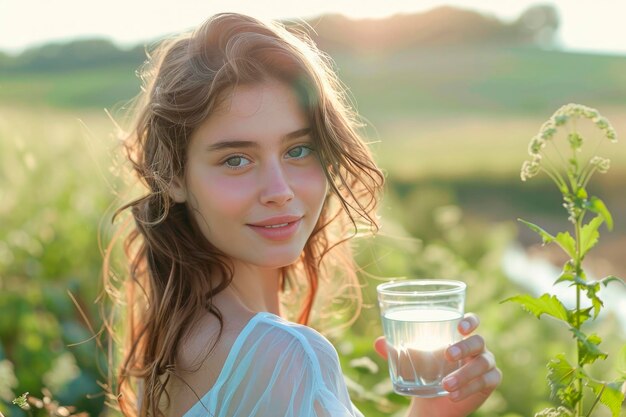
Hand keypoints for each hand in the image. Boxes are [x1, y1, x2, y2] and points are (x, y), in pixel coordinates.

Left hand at [373, 313, 500, 416]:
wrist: (432, 400)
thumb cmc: (423, 371)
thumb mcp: (408, 360)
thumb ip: (394, 350)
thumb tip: (378, 342)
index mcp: (460, 334)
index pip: (472, 320)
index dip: (470, 320)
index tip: (460, 326)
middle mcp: (476, 346)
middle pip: (479, 341)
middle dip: (464, 347)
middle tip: (447, 354)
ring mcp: (485, 363)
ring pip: (482, 364)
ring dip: (464, 374)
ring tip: (445, 386)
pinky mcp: (489, 382)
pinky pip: (486, 382)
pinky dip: (469, 388)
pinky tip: (453, 395)